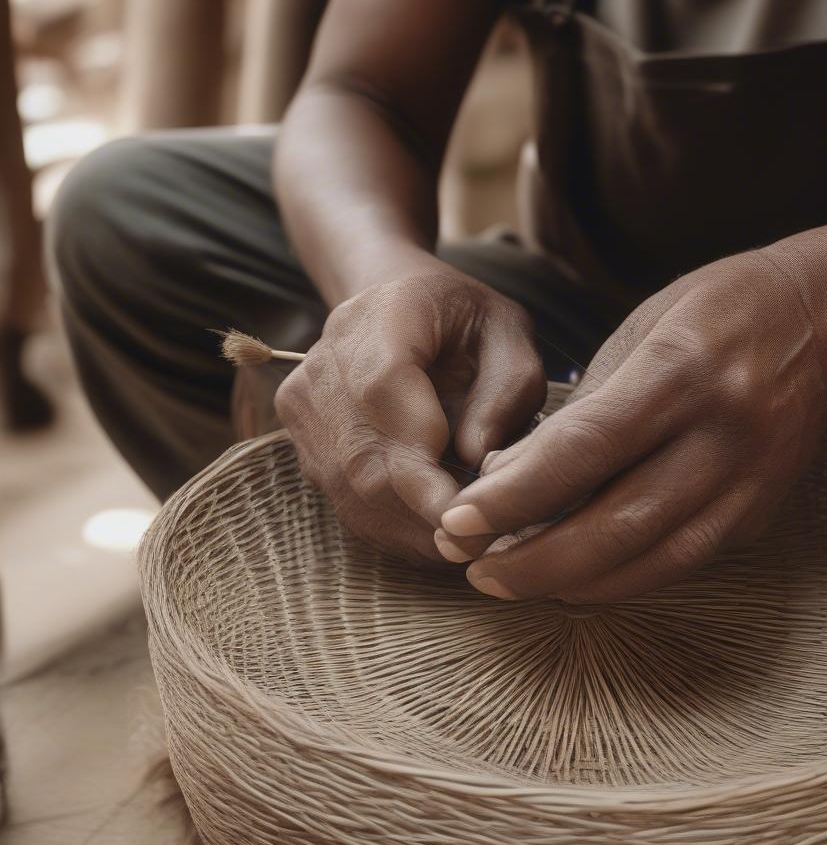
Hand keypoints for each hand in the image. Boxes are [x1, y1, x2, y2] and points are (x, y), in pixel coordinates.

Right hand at [276, 259, 544, 562]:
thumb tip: (476, 459)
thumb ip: (507, 390)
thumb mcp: (510, 336)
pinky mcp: (298, 432)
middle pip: (361, 452)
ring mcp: (303, 397)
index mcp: (383, 313)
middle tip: (476, 543)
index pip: (383, 392)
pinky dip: (388, 527)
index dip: (418, 462)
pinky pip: (340, 495)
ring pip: (348, 486)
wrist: (398, 301)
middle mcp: (326, 354)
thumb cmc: (465, 323)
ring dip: (407, 528)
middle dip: (421, 510)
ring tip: (459, 543)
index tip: (464, 510)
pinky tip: (428, 535)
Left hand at [438, 253, 826, 600]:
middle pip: (615, 524)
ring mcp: (751, 481)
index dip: (512, 497)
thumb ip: (580, 413)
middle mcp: (723, 434)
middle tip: (471, 569)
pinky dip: (620, 578)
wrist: (817, 317)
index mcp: (681, 371)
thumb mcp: (636, 333)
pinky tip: (572, 578)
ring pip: (649, 560)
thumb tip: (506, 482)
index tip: (456, 523)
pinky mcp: (760, 512)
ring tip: (508, 580)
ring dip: (569, 582)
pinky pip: (680, 562)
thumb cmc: (709, 312)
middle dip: (531, 560)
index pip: (581, 451)